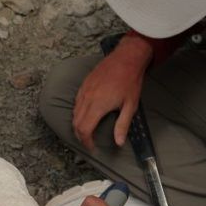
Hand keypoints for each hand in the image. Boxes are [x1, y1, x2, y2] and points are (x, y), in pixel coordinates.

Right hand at [72, 35, 152, 150]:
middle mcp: (87, 98)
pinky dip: (78, 113)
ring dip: (78, 125)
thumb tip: (118, 142)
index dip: (86, 141)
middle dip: (81, 136)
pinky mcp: (84, 84)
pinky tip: (87, 115)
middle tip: (89, 142)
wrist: (126, 58)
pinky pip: (76, 102)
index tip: (92, 147)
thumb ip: (122, 125)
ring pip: (75, 113)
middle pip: (76, 123)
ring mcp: (84, 90)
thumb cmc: (130, 82)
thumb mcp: (130, 106)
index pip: (84, 129)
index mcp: (98, 106)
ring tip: (87, 131)